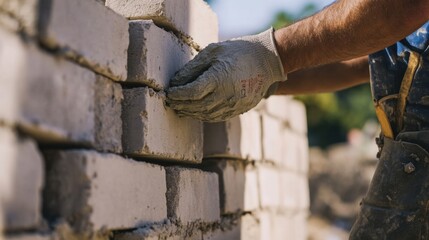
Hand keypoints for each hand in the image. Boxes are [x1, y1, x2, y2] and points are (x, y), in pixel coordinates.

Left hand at [166, 28, 285, 121]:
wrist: (267, 61)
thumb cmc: (237, 52)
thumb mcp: (213, 52)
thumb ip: (193, 68)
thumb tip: (175, 82)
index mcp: (219, 78)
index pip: (192, 92)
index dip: (178, 95)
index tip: (168, 92)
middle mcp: (227, 95)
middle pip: (197, 106)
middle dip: (181, 105)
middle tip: (170, 103)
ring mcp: (234, 105)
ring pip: (206, 115)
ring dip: (191, 113)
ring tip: (180, 109)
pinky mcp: (239, 110)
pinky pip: (217, 117)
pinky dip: (204, 116)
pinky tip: (196, 112)